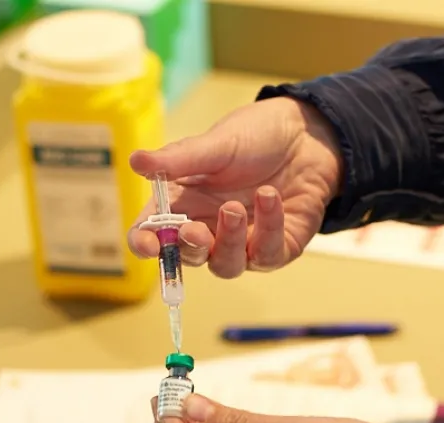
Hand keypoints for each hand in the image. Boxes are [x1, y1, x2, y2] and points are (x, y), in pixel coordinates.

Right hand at [128, 97, 342, 277]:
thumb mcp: (215, 144)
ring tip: (236, 208)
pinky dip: (267, 227)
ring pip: (226, 266)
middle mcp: (210, 230)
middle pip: (189, 259)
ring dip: (228, 241)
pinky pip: (267, 254)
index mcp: (184, 205)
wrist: (308, 134)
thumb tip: (135, 162)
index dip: (145, 245)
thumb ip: (178, 160)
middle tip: (194, 228)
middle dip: (189, 248)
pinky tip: (269, 197)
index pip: (153, 236)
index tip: (149, 244)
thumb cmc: (255, 138)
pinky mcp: (277, 248)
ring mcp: (243, 244)